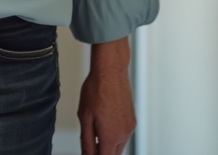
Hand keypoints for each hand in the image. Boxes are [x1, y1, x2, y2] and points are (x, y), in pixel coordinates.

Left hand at [77, 37, 135, 154]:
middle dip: (101, 151)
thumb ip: (86, 141)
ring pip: (119, 145)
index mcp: (111, 136)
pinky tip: (104, 122)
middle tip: (89, 143)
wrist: (111, 71)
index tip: (88, 152)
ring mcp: (130, 127)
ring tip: (94, 129)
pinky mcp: (132, 119)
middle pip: (113, 154)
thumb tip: (87, 154)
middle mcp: (124, 133)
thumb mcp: (84, 117)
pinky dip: (114, 134)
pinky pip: (123, 134)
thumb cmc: (96, 89)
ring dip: (108, 143)